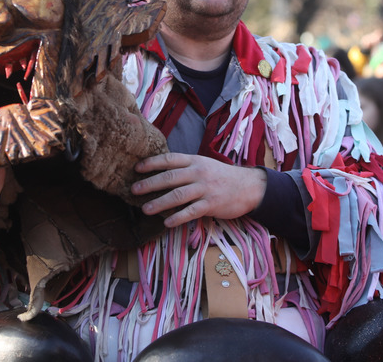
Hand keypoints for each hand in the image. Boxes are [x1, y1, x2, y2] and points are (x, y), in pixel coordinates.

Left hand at [131, 153, 266, 227]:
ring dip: (159, 203)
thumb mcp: (204, 165)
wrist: (248, 186)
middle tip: (134, 190)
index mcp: (195, 161)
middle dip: (150, 184)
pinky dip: (178, 217)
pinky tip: (167, 223)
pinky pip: (191, 211)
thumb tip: (160, 172)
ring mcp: (205, 188)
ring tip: (145, 209)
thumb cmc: (222, 177)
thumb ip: (185, 167)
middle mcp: (198, 173)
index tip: (136, 168)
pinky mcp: (212, 204)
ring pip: (178, 195)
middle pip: (170, 177)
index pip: (169, 159)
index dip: (151, 163)